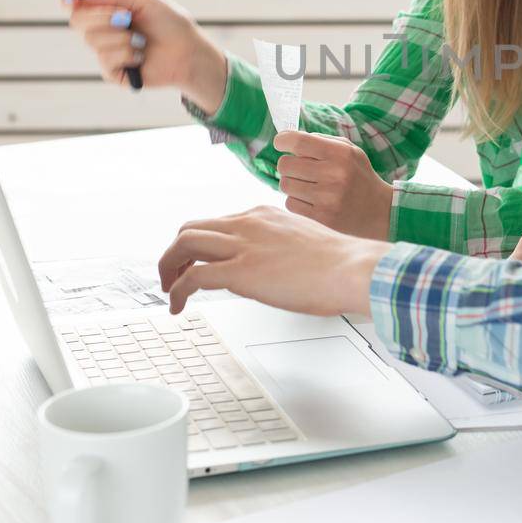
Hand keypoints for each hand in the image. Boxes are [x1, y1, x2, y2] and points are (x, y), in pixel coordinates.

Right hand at [61, 0, 226, 108]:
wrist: (189, 52)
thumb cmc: (171, 24)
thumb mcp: (144, 0)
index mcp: (108, 13)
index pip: (77, 7)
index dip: (69, 2)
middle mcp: (103, 33)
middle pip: (77, 22)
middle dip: (101, 17)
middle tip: (124, 17)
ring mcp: (106, 53)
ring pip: (92, 40)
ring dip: (121, 37)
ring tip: (142, 40)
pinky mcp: (113, 74)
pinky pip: (105, 60)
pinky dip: (126, 54)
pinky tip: (141, 57)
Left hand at [158, 205, 387, 315]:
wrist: (352, 268)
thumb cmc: (340, 263)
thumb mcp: (304, 242)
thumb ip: (280, 248)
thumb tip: (273, 268)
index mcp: (263, 215)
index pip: (218, 223)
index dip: (201, 245)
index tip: (198, 262)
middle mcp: (248, 223)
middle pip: (192, 228)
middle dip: (176, 253)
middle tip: (174, 275)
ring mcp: (242, 245)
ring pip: (184, 244)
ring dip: (169, 268)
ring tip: (169, 291)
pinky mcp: (240, 271)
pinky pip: (193, 277)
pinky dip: (177, 292)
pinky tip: (177, 306)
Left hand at [272, 130, 393, 239]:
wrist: (379, 211)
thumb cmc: (358, 176)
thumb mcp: (350, 151)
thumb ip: (321, 141)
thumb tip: (289, 139)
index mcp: (340, 153)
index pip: (299, 142)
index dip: (283, 140)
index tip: (281, 143)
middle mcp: (334, 174)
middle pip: (285, 164)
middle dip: (288, 165)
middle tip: (299, 169)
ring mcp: (327, 198)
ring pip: (285, 185)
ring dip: (292, 184)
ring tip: (307, 185)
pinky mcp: (322, 218)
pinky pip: (290, 204)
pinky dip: (296, 201)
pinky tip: (311, 200)